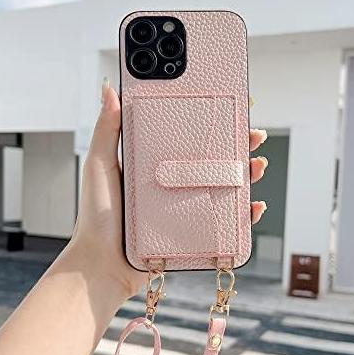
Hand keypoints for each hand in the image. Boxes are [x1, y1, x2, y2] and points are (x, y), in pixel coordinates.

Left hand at [66, 80, 268, 298]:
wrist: (102, 265)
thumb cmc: (96, 217)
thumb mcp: (100, 166)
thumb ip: (107, 129)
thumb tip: (109, 88)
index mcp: (154, 163)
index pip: (187, 135)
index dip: (211, 120)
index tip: (231, 104)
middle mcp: (172, 183)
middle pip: (213, 159)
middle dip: (238, 145)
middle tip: (255, 134)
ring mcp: (184, 208)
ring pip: (224, 187)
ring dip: (246, 175)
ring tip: (257, 165)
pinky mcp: (192, 233)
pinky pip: (225, 222)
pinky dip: (244, 214)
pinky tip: (254, 206)